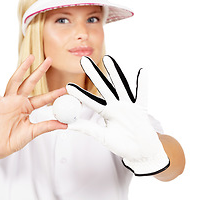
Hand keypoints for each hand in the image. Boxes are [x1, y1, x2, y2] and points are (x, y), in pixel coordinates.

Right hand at [0, 55, 66, 160]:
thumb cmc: (13, 139)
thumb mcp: (33, 132)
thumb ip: (47, 126)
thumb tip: (63, 124)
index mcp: (27, 107)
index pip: (42, 98)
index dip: (53, 93)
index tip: (65, 89)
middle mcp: (18, 101)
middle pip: (30, 83)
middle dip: (39, 71)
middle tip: (49, 60)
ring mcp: (7, 102)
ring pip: (15, 82)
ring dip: (22, 69)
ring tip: (29, 58)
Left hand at [66, 55, 168, 175]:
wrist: (142, 151)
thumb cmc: (122, 144)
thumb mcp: (103, 137)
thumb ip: (88, 129)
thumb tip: (67, 125)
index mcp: (106, 112)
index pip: (91, 101)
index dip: (80, 94)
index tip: (68, 86)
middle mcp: (116, 105)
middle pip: (104, 86)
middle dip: (94, 74)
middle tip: (83, 60)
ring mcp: (129, 105)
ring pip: (121, 86)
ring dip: (115, 72)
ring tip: (108, 58)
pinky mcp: (141, 108)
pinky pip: (142, 94)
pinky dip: (143, 83)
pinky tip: (142, 70)